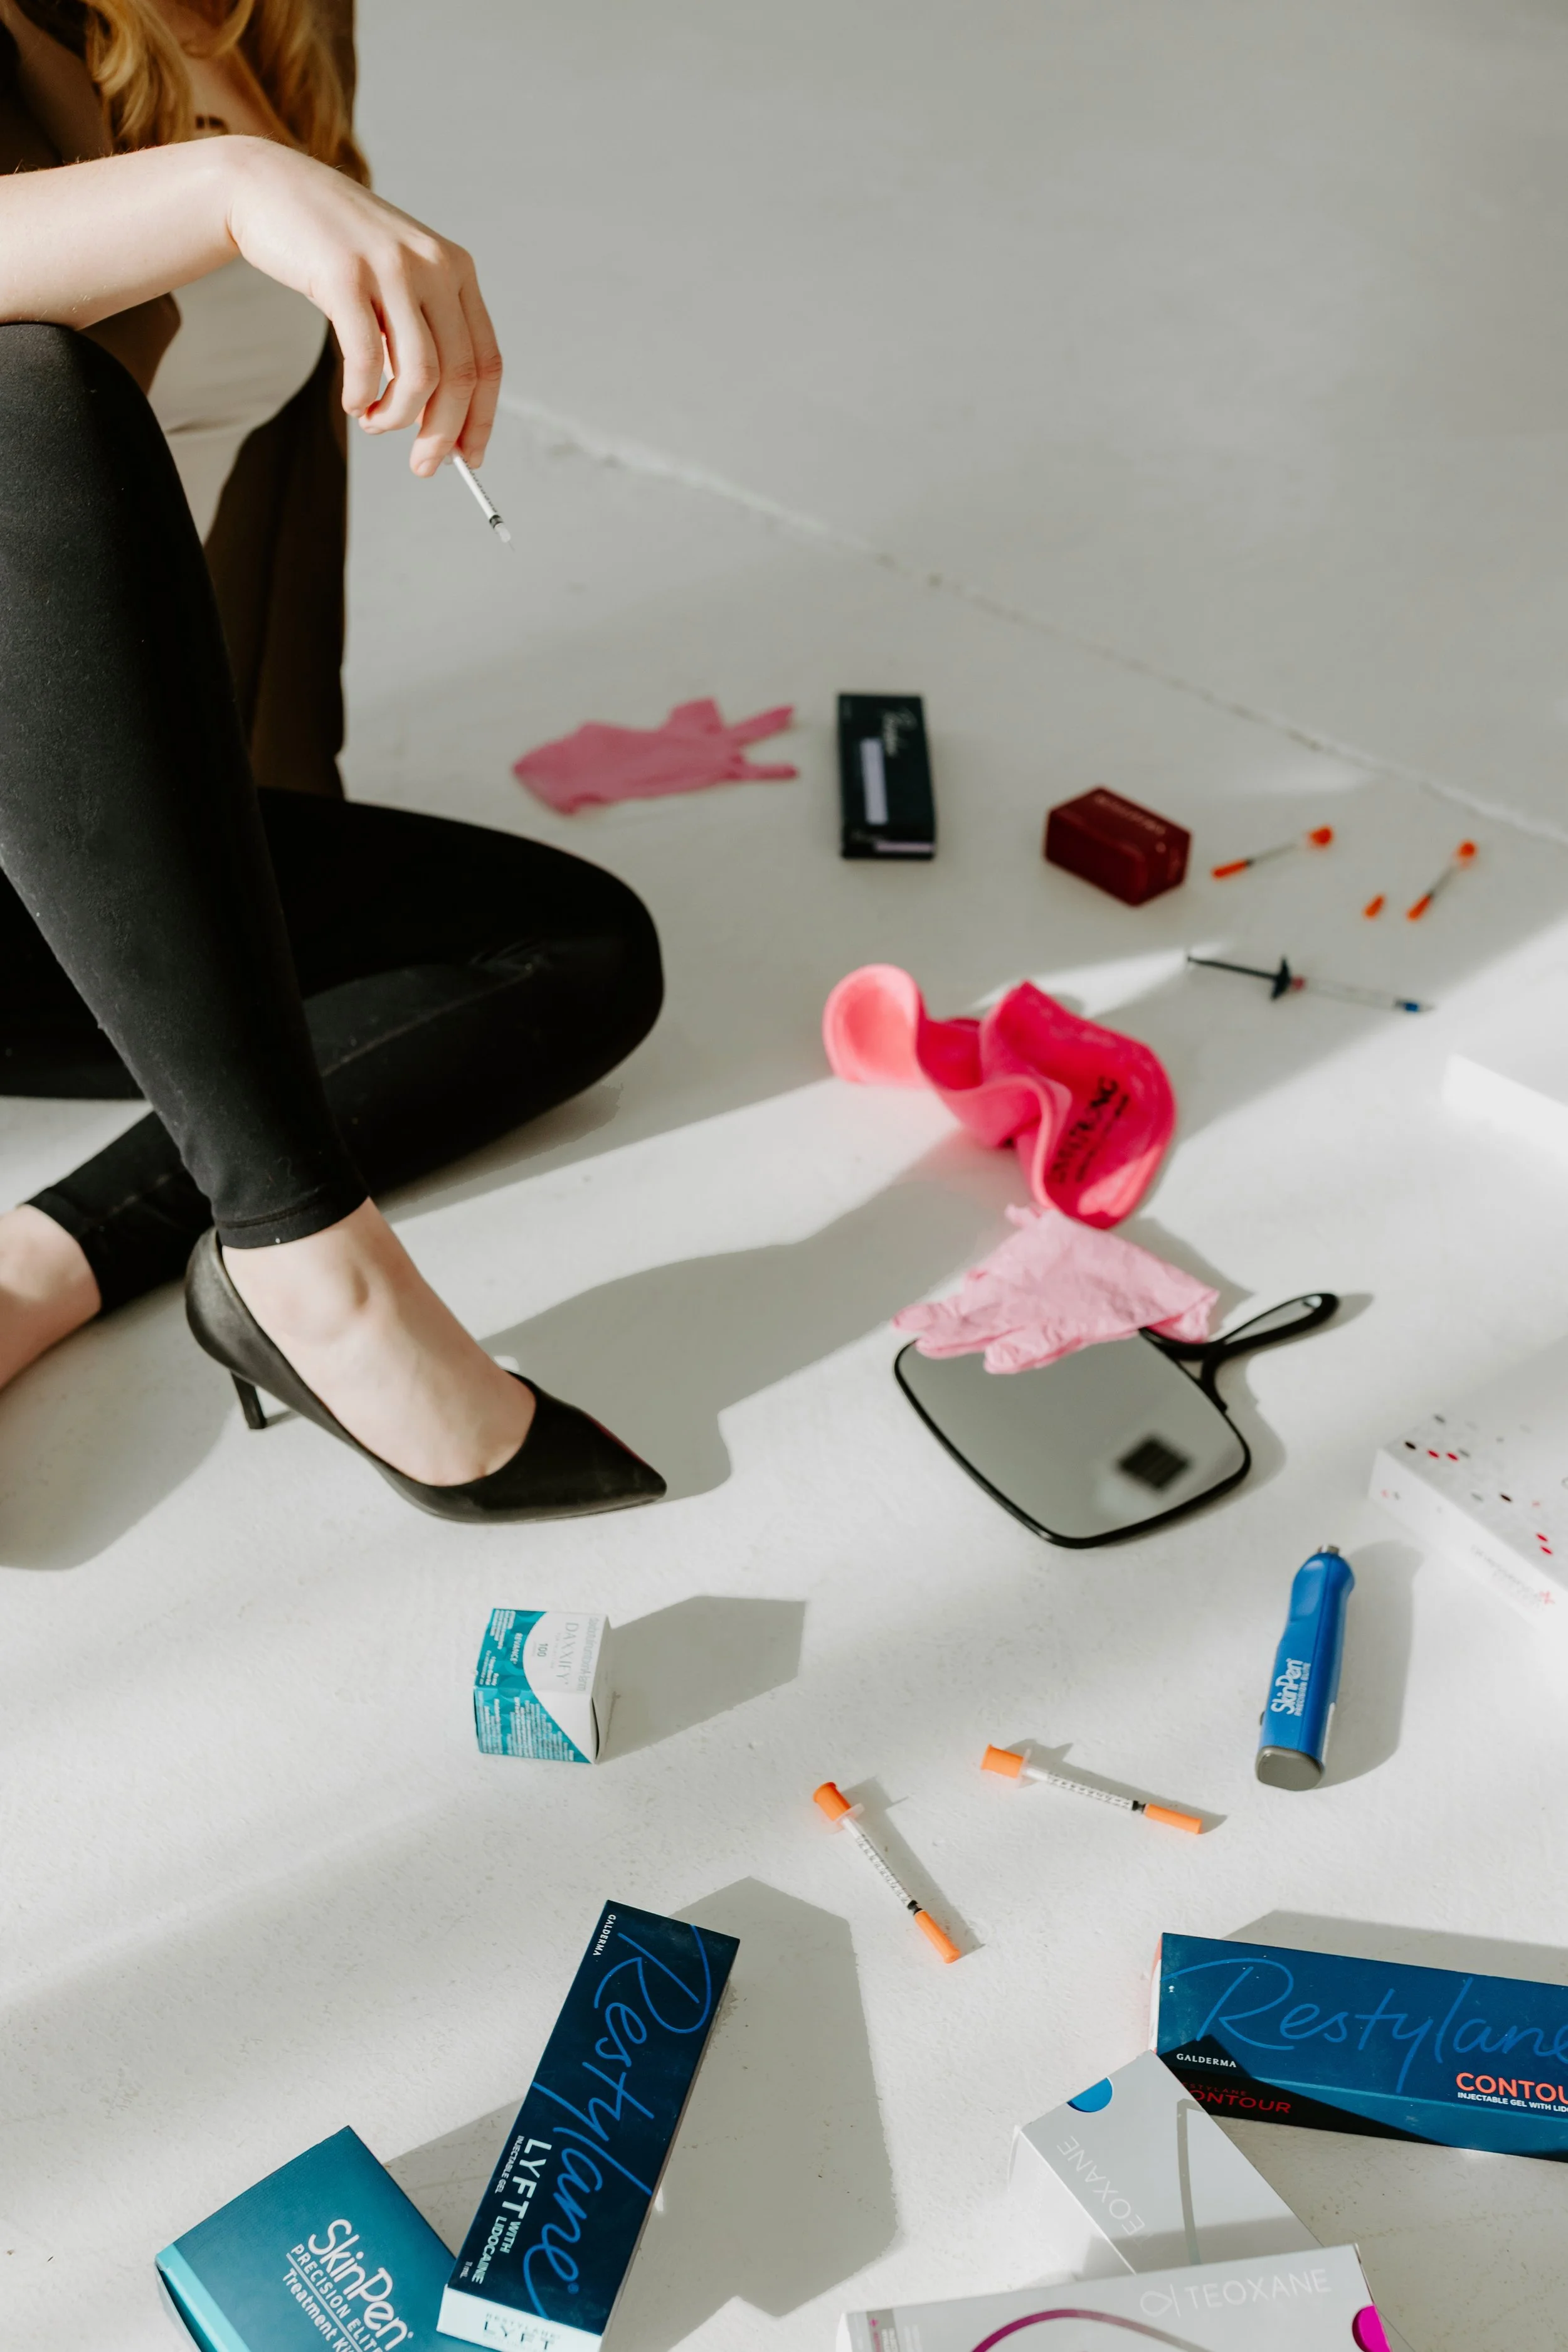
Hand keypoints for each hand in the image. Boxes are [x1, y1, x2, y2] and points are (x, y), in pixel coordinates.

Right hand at [223, 138, 501, 474]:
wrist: (270, 188)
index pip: (487, 361)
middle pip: (459, 376)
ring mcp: (391, 267)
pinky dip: (362, 395)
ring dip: (397, 418)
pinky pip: (367, 360)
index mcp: (456, 270)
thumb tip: (437, 416)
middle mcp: (434, 266)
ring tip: (373, 423)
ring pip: (420, 376)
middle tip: (423, 466)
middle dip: (442, 435)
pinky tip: (353, 402)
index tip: (468, 458)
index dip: (481, 418)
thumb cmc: (334, 247)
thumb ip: (421, 334)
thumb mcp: (395, 281)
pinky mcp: (345, 275)